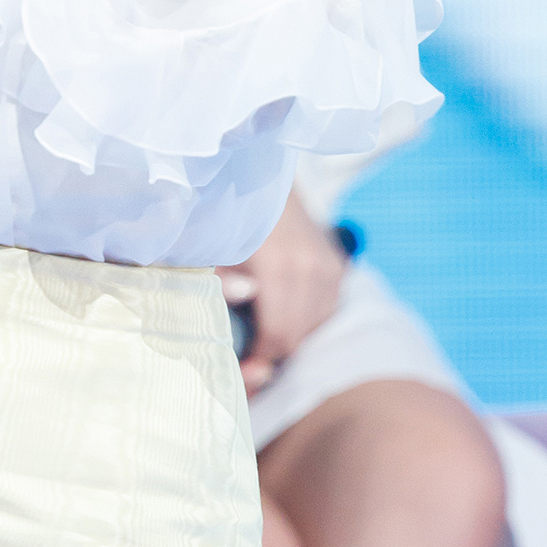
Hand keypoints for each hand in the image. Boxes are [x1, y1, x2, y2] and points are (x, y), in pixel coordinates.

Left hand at [219, 192, 349, 392]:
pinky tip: (281, 316)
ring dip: (288, 339)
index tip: (238, 366)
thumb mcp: (209, 249)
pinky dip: (304, 322)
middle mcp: (311, 266)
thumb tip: (245, 297)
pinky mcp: (338, 267)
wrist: (259, 179)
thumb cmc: (224, 219)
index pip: (279, 333)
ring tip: (258, 334)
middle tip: (244, 358)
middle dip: (270, 354)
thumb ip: (220, 279)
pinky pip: (325, 313)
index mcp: (279, 264)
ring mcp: (329, 267)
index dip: (257, 359)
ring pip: (312, 328)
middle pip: (296, 336)